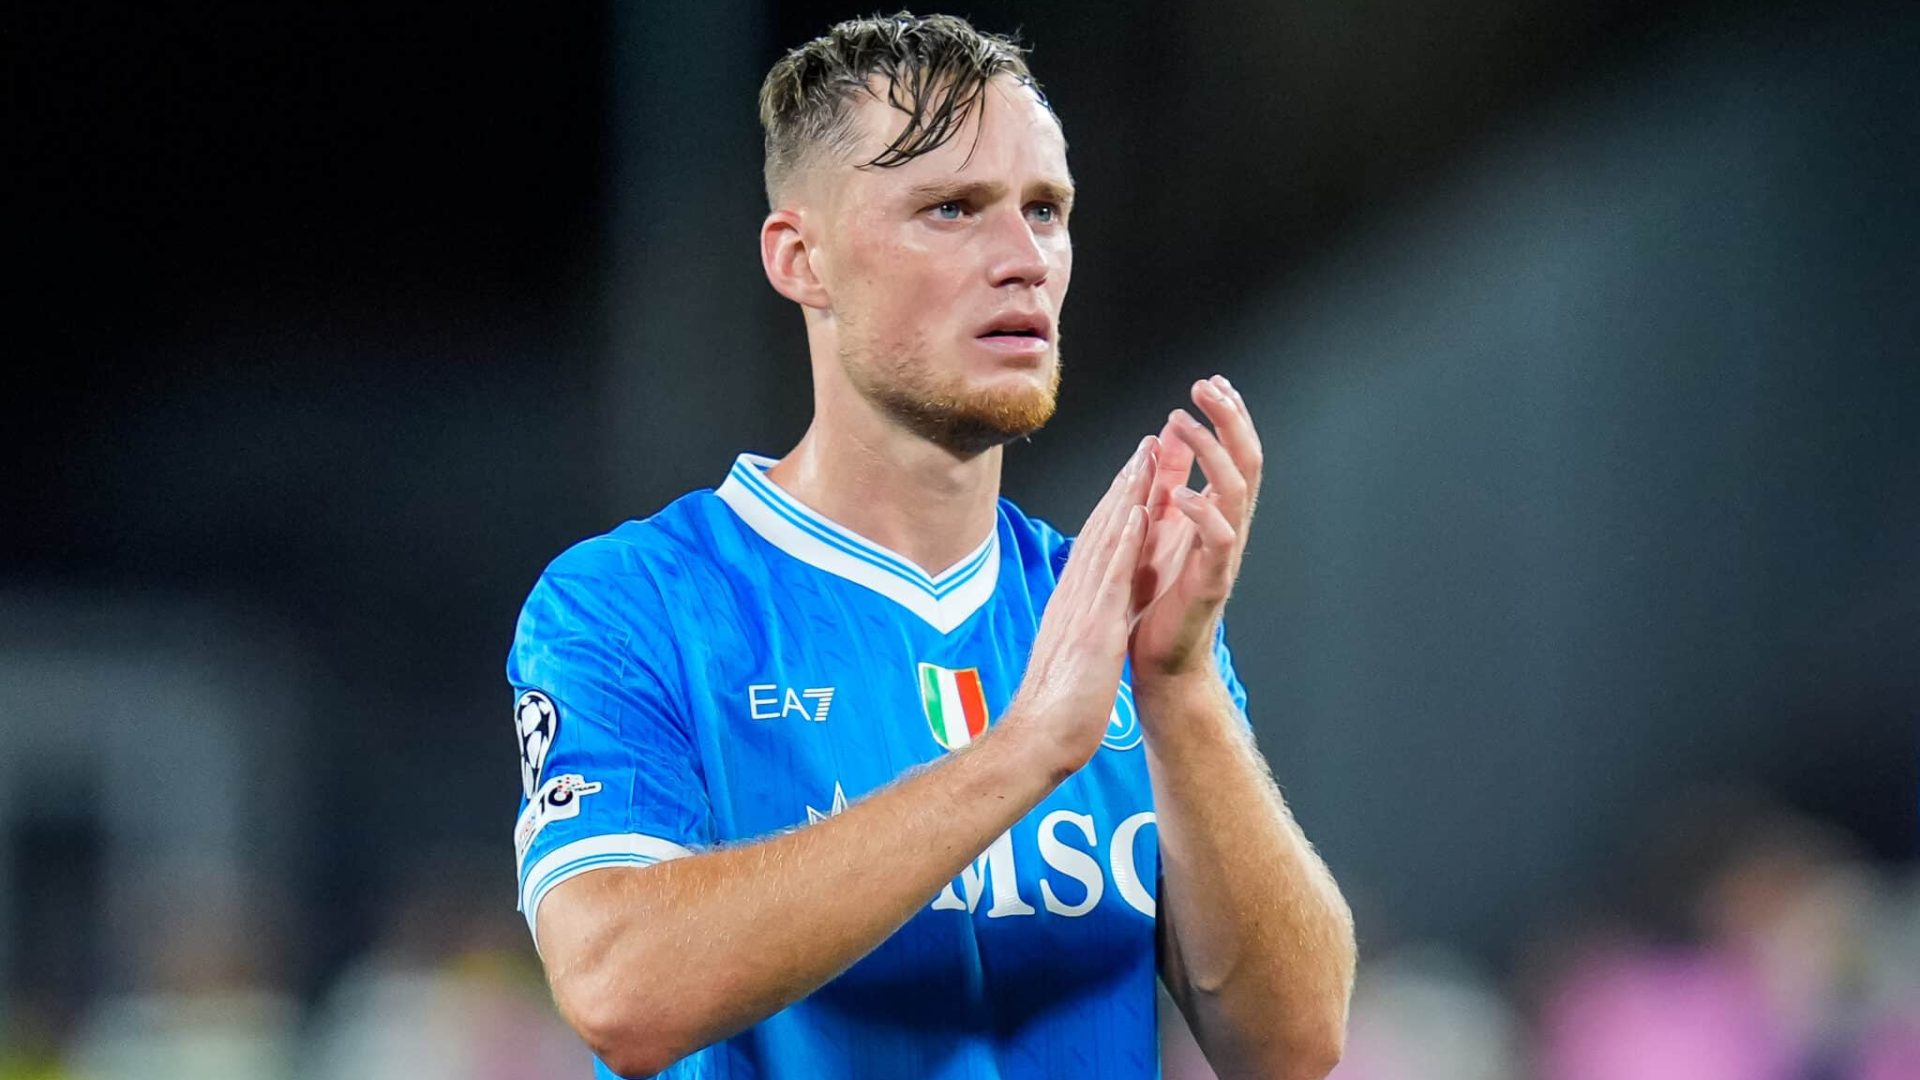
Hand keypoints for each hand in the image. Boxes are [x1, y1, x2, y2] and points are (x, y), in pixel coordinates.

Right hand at [1003, 435, 1155, 774]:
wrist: (1037, 738)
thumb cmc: (1053, 706)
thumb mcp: (1069, 652)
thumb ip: (1076, 625)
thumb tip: (1083, 611)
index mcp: (1072, 601)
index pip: (1097, 544)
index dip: (1116, 505)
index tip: (1133, 475)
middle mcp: (1074, 593)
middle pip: (1102, 530)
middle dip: (1125, 486)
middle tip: (1145, 444)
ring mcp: (1082, 605)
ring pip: (1107, 539)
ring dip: (1128, 496)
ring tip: (1147, 457)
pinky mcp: (1093, 623)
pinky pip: (1112, 573)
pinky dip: (1126, 538)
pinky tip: (1140, 510)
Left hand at [1130, 375, 1262, 684]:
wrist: (1158, 661)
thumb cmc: (1156, 599)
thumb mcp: (1159, 527)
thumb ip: (1168, 482)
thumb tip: (1166, 433)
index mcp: (1217, 514)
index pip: (1234, 454)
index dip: (1229, 417)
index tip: (1211, 383)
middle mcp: (1229, 529)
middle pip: (1247, 461)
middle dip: (1229, 420)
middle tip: (1204, 387)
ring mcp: (1224, 555)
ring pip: (1238, 491)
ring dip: (1211, 451)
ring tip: (1181, 422)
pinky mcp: (1213, 582)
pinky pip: (1220, 539)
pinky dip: (1203, 510)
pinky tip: (1180, 492)